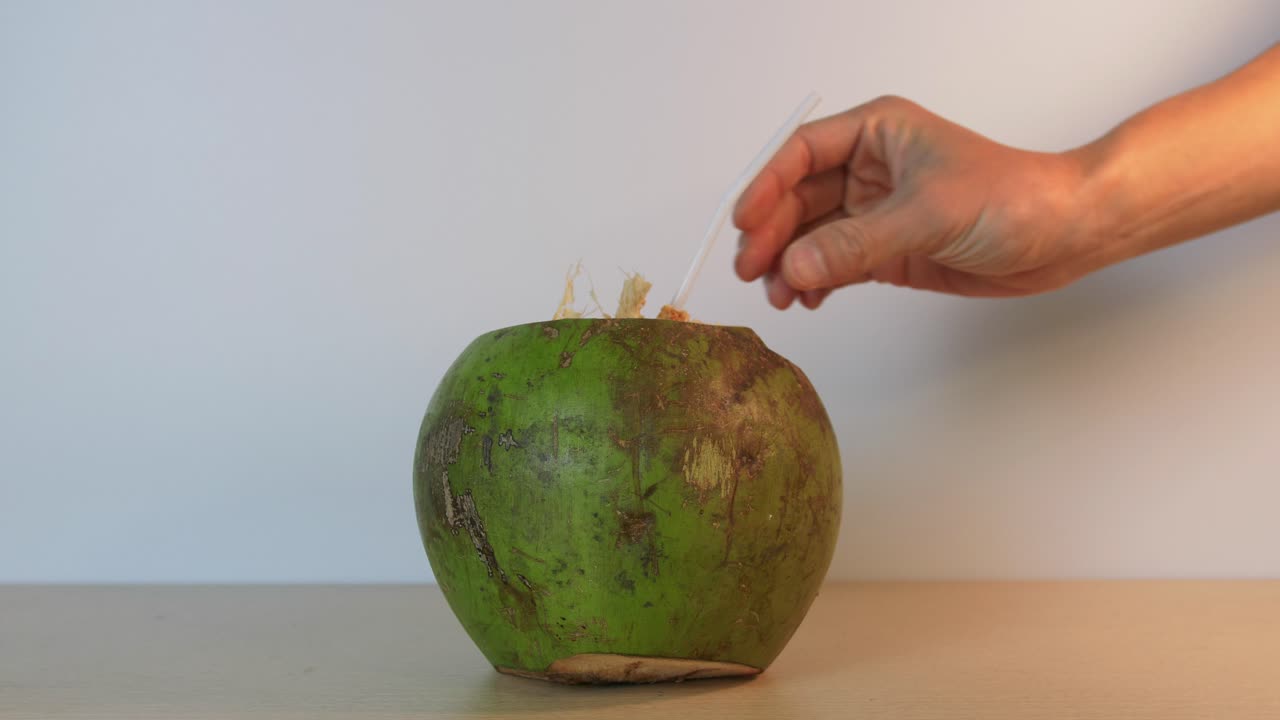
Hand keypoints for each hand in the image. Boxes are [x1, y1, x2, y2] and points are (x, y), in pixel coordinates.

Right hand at [733, 96, 1097, 308]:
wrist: (1064, 234)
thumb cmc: (1013, 197)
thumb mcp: (927, 214)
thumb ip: (855, 243)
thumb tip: (794, 267)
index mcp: (877, 133)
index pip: (801, 154)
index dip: (766, 187)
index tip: (745, 224)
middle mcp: (870, 169)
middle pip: (797, 199)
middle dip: (773, 236)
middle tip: (753, 271)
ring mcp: (877, 212)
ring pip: (812, 237)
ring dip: (791, 265)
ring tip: (781, 296)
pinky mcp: (889, 251)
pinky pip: (835, 265)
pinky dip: (816, 283)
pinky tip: (808, 299)